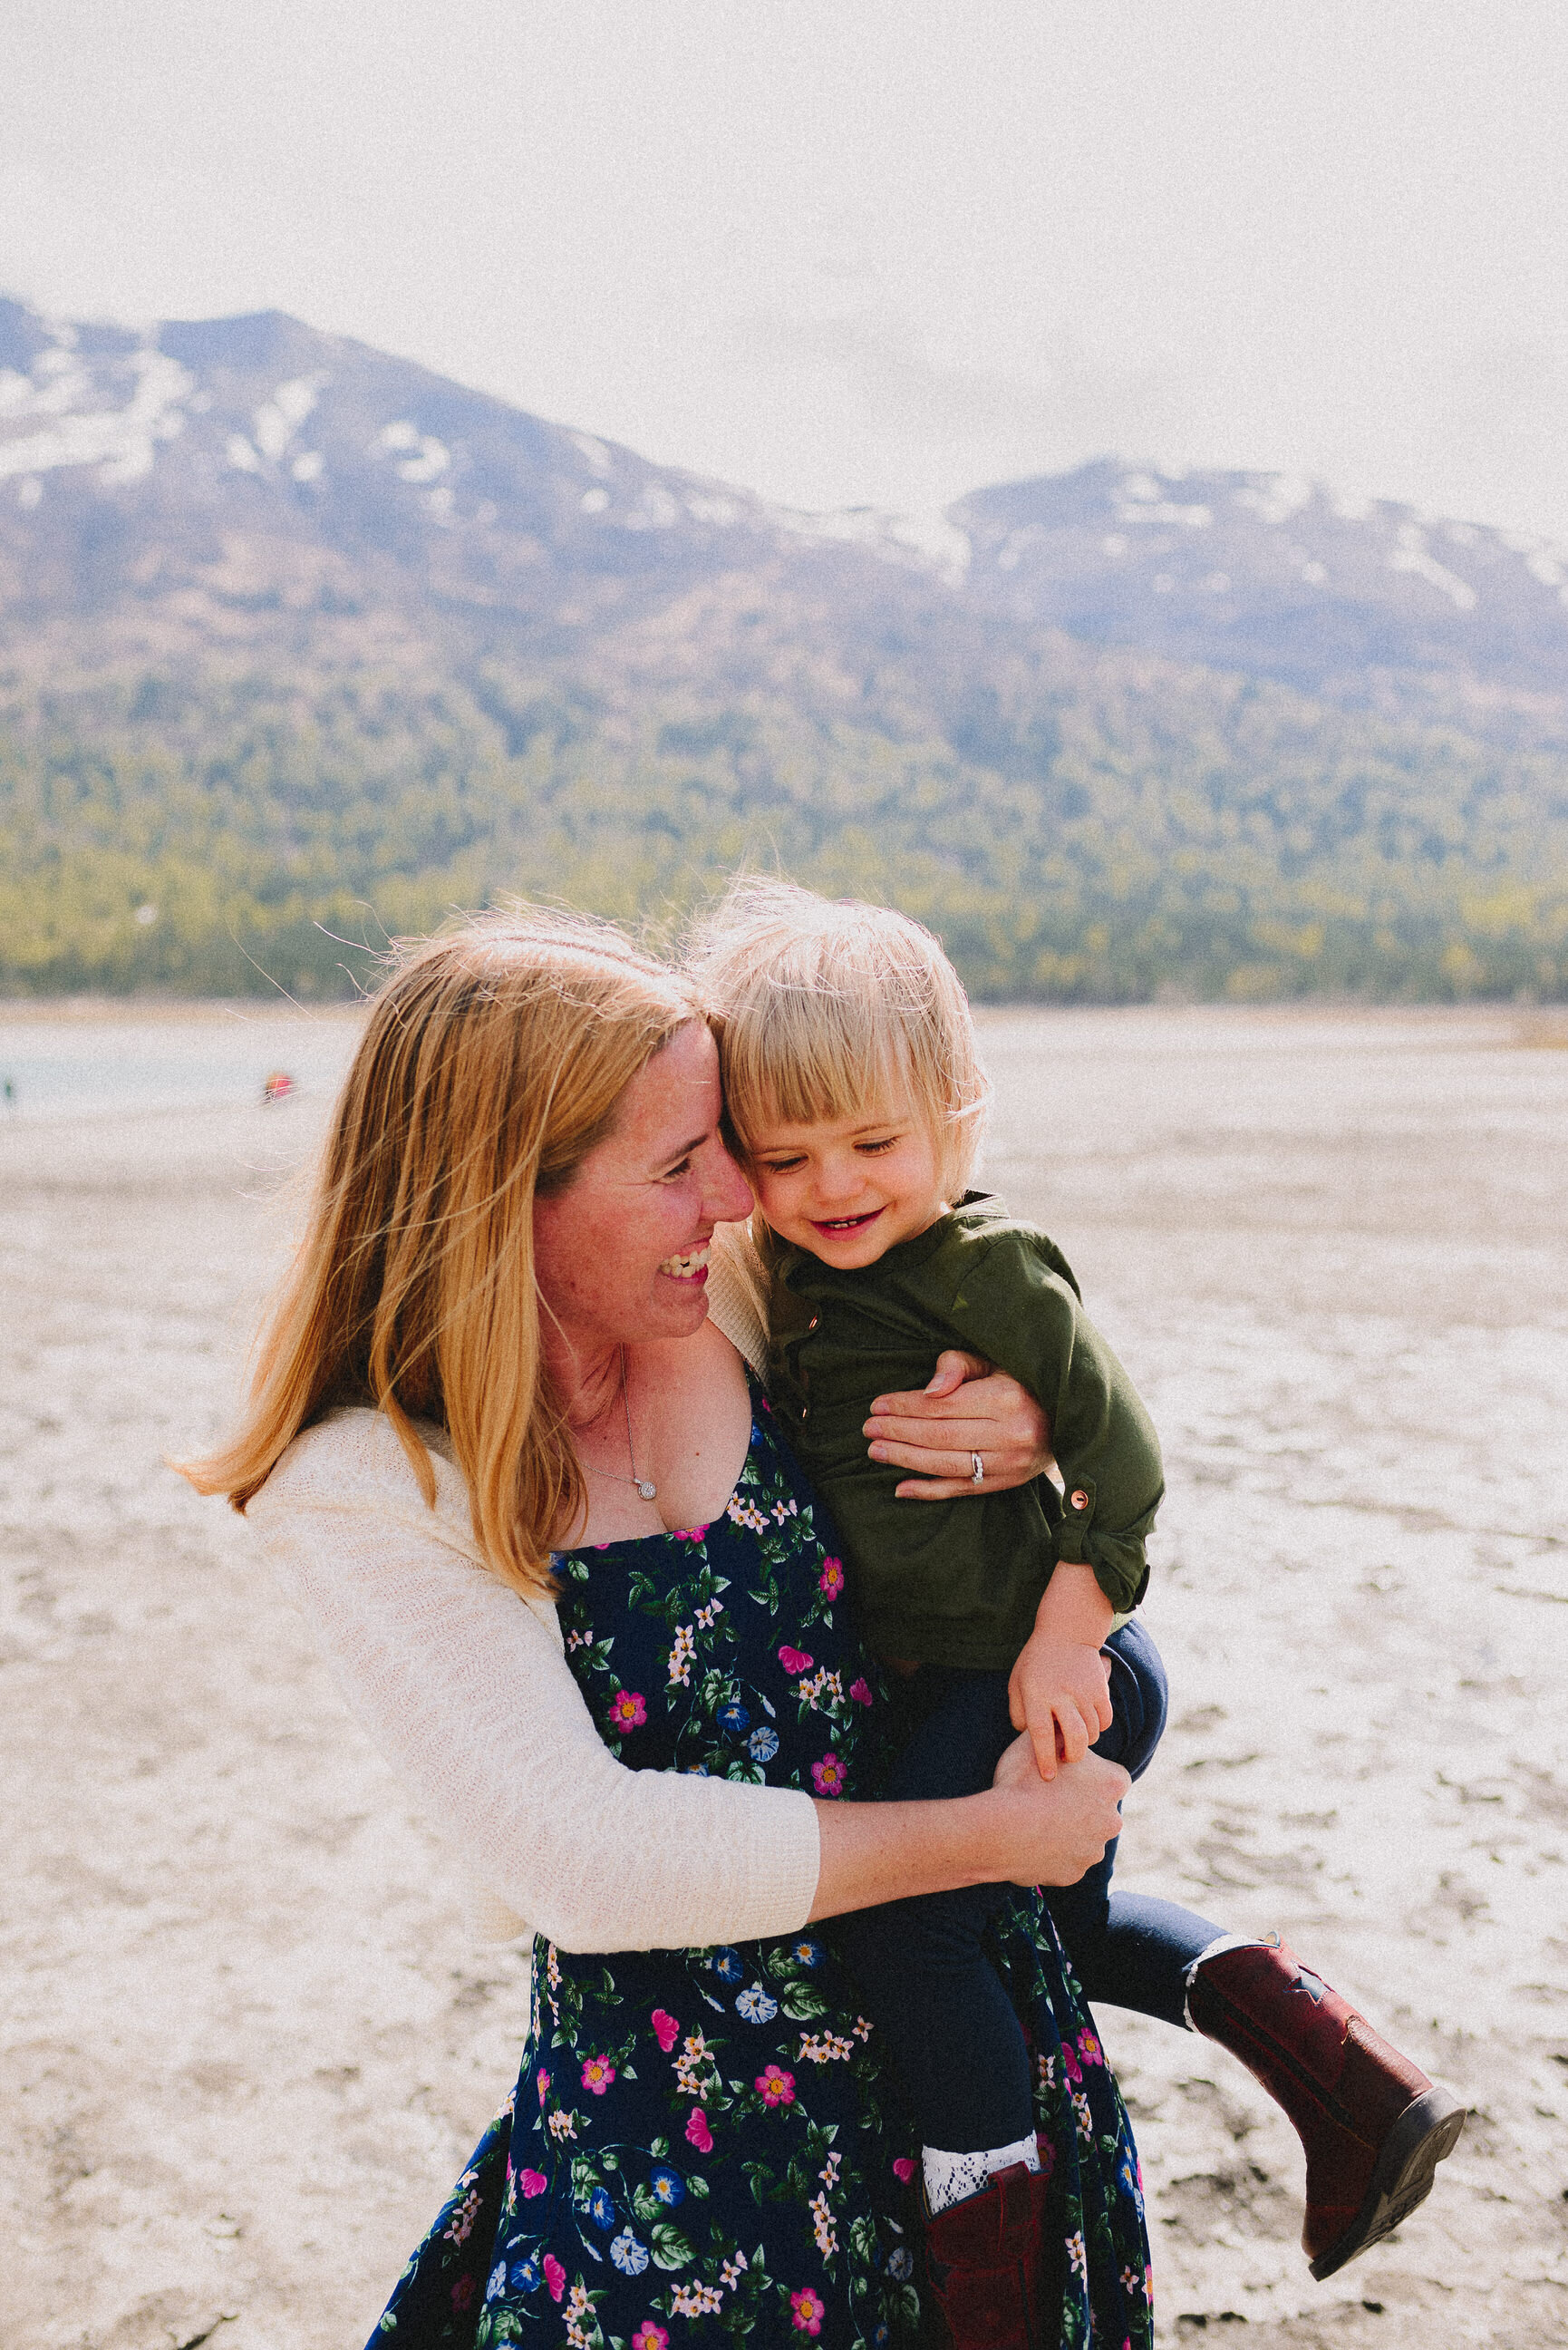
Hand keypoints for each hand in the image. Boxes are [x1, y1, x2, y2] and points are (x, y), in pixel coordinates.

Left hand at [864, 1352, 1053, 1498]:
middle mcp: (1012, 1435)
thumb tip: (929, 1391)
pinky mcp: (1009, 1483)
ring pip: (948, 1465)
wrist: (1069, 1417)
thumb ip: (959, 1366)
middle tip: (868, 1429)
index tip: (877, 1405)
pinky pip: (963, 1490)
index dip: (906, 1406)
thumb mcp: (996, 1361)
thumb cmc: (1022, 1381)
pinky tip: (901, 1487)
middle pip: (941, 1437)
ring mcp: (1011, 1464)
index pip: (943, 1406)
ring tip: (875, 1451)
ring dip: (906, 1460)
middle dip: (899, 1432)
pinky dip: (930, 1491)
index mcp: (1008, 1399)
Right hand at [989, 1747, 1128, 1886]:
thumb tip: (1065, 1728)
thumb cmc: (1022, 1782)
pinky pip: (1067, 1861)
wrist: (1001, 1830)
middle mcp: (1112, 1820)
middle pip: (1101, 1810)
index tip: (1069, 1776)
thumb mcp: (1041, 1742)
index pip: (1112, 1776)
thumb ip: (1062, 1735)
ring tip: (1037, 1822)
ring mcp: (1094, 1851)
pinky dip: (1054, 1854)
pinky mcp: (1074, 1873)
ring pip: (1085, 1838)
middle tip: (1049, 1799)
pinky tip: (1032, 1843)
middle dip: (1082, 1806)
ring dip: (1069, 1831)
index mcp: (1113, 1783)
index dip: (1089, 1775)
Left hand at [1008, 1635, 1112, 1779]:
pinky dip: (1099, 1728)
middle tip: (1067, 1758)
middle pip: (1074, 1738)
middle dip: (1073, 1756)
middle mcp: (1061, 1694)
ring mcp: (1083, 1691)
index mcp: (1036, 1695)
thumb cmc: (1036, 1663)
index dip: (1045, 1759)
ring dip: (1084, 1742)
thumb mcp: (1016, 1683)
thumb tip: (1027, 1739)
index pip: (1040, 1735)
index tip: (1049, 1776)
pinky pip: (1105, 1720)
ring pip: (1091, 1732)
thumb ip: (1018, 1713)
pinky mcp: (1100, 1688)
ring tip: (1075, 1738)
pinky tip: (1088, 1724)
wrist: (1065, 1632)